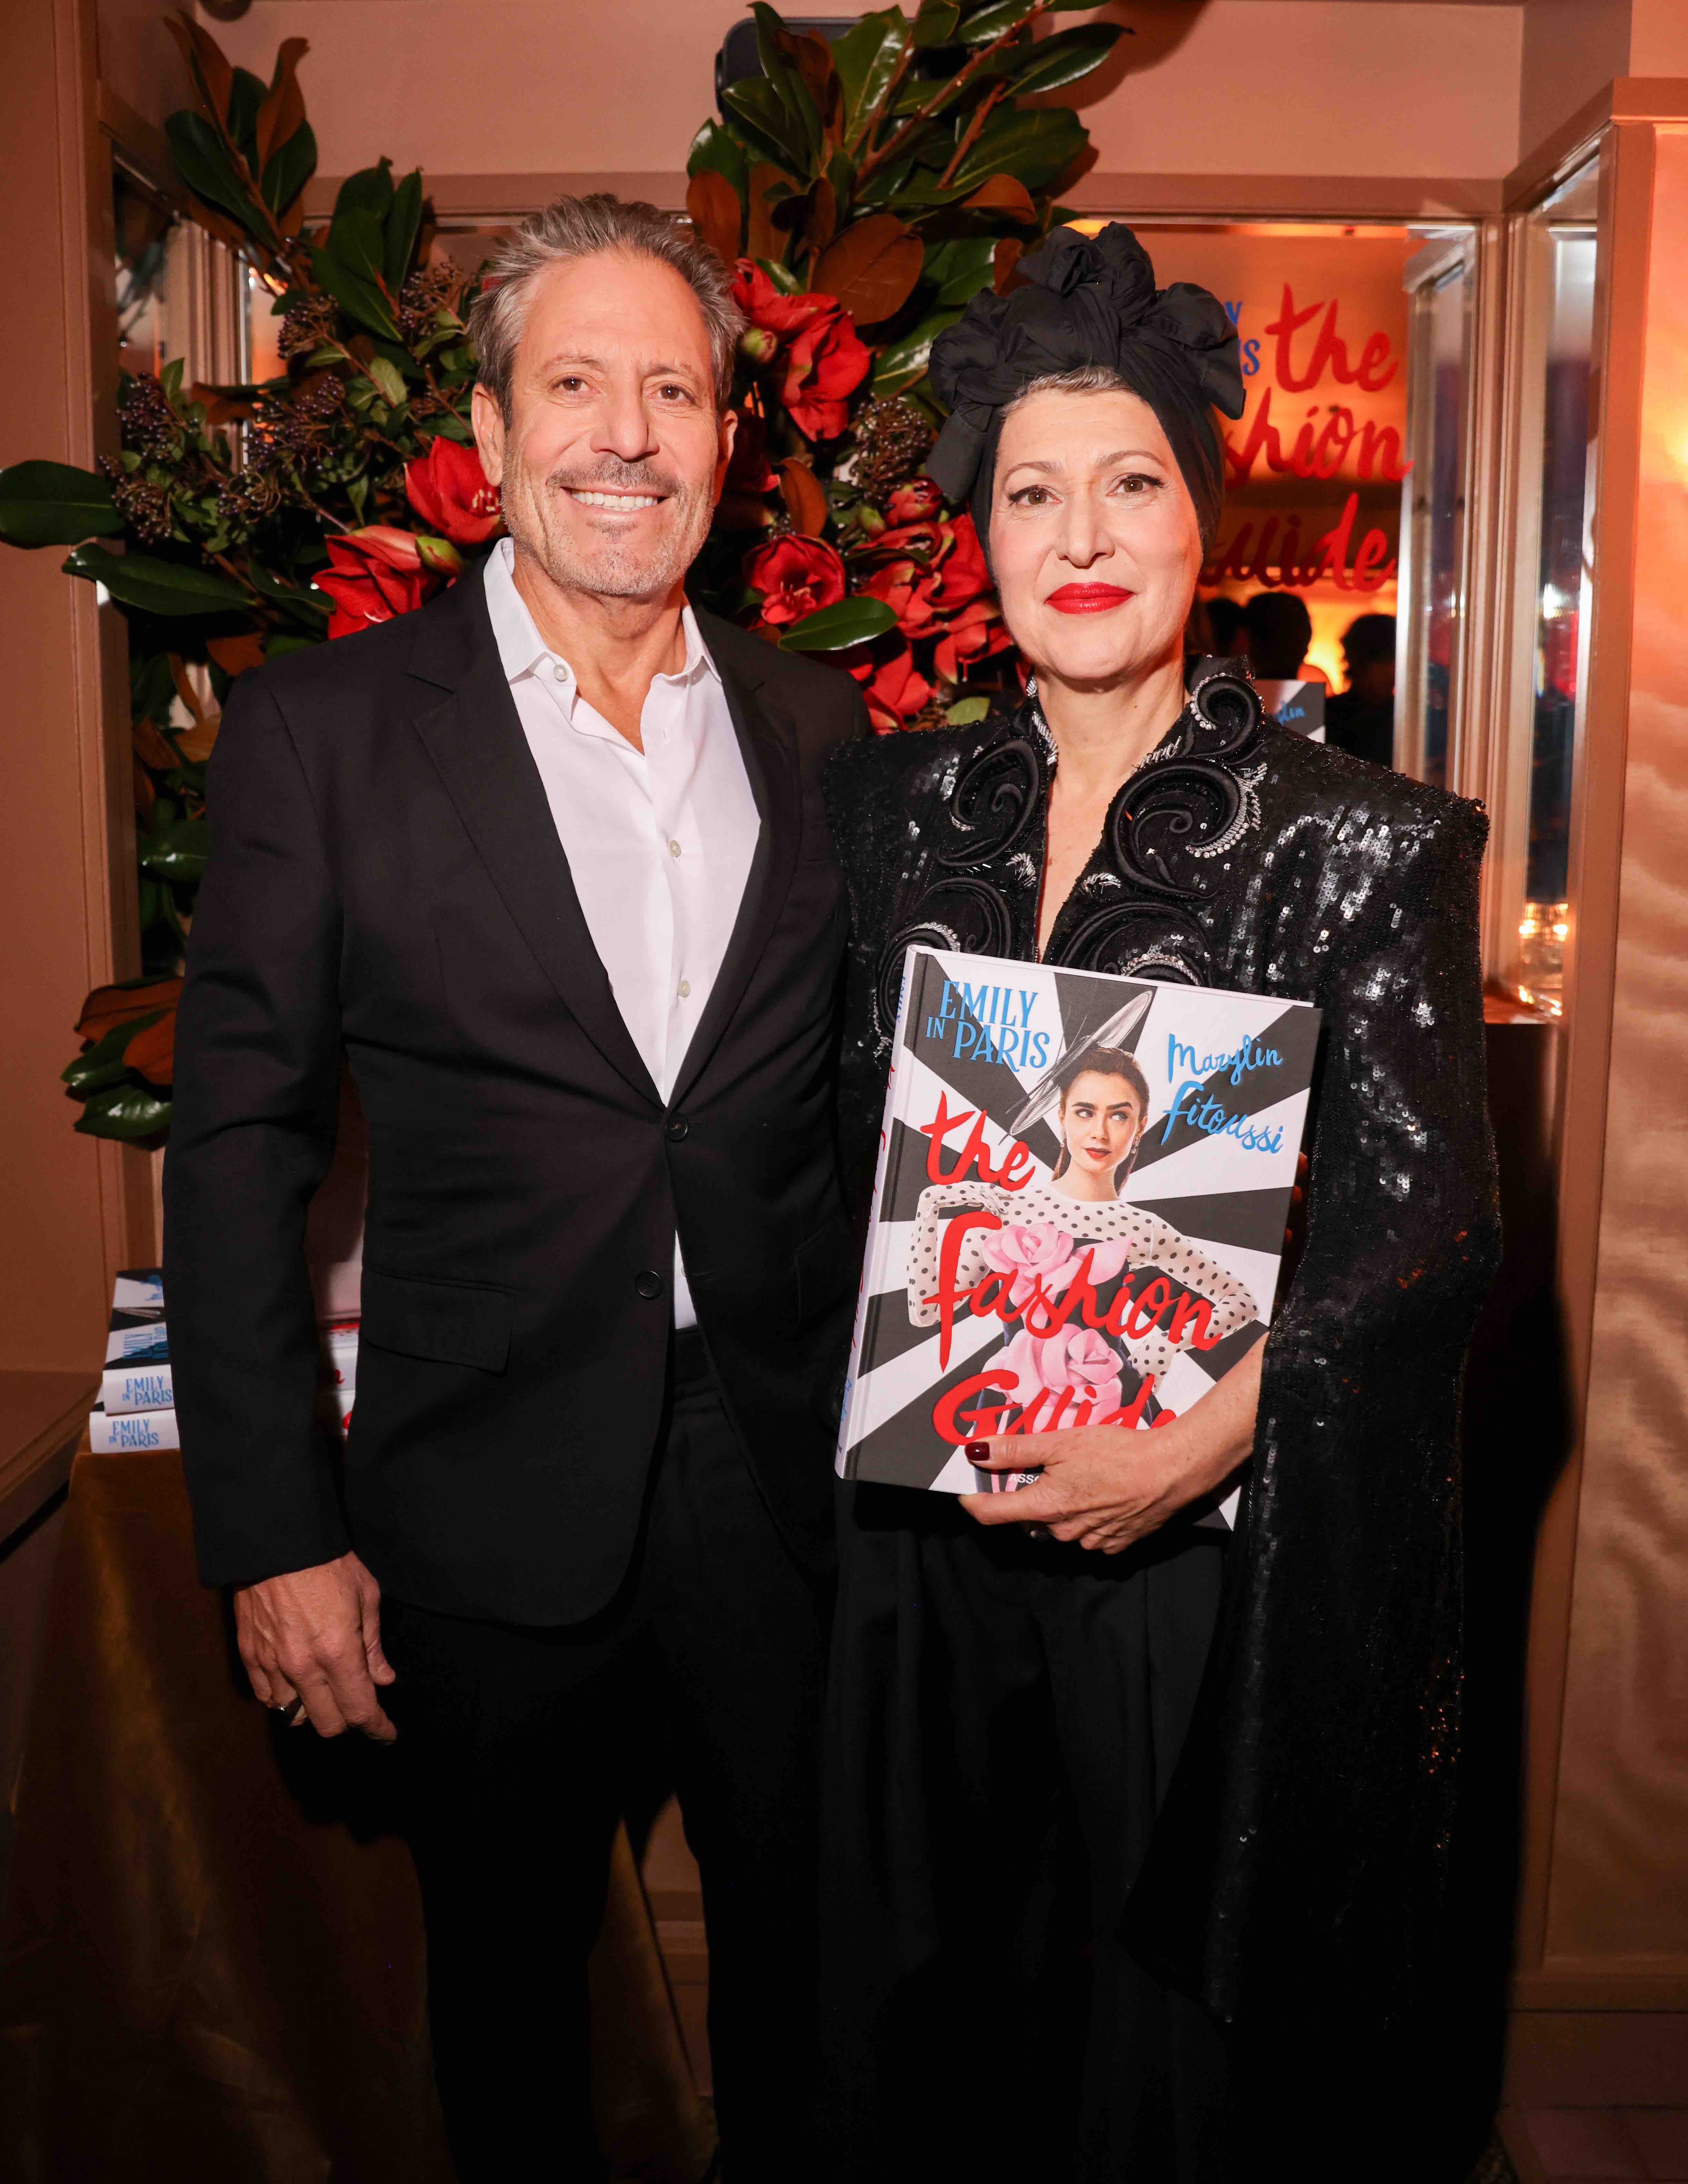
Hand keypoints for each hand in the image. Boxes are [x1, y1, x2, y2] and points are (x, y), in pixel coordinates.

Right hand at [234, 1551, 396, 1740]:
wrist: (276, 1541)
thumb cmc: (328, 1564)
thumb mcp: (366, 1596)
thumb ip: (373, 1645)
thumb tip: (383, 1679)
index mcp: (338, 1652)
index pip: (359, 1711)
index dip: (377, 1728)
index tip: (387, 1734)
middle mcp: (303, 1666)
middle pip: (327, 1724)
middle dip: (347, 1721)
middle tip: (356, 1703)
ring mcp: (272, 1663)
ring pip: (293, 1715)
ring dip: (312, 1709)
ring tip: (324, 1690)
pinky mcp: (249, 1655)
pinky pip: (266, 1696)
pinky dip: (283, 1697)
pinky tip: (295, 1682)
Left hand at [959, 1339, 1263, 1553]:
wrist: (1171, 1470)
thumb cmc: (1118, 1452)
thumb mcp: (1061, 1441)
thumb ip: (1016, 1449)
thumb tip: (976, 1451)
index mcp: (1045, 1507)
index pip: (991, 1514)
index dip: (974, 1501)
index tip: (966, 1491)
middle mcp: (1063, 1531)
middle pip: (1028, 1516)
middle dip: (1029, 1493)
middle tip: (1046, 1465)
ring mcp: (1090, 1542)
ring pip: (1059, 1524)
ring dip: (1061, 1504)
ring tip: (1083, 1476)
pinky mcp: (1114, 1545)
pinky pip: (1088, 1532)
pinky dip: (1088, 1515)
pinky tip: (1103, 1492)